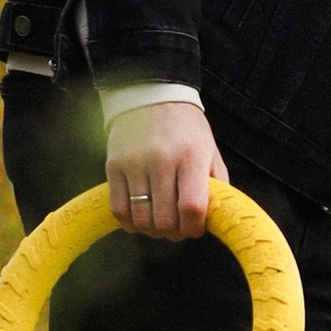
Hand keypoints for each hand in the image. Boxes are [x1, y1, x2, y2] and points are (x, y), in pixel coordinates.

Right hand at [105, 98, 225, 239]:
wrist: (152, 96)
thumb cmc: (186, 128)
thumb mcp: (210, 151)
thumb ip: (216, 184)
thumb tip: (214, 219)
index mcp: (191, 156)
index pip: (192, 207)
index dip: (194, 228)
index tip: (195, 229)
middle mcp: (162, 160)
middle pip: (165, 220)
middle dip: (174, 233)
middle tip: (177, 229)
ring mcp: (135, 163)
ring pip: (141, 219)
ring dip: (152, 231)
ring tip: (159, 224)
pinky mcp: (113, 166)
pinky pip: (118, 209)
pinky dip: (130, 223)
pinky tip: (140, 219)